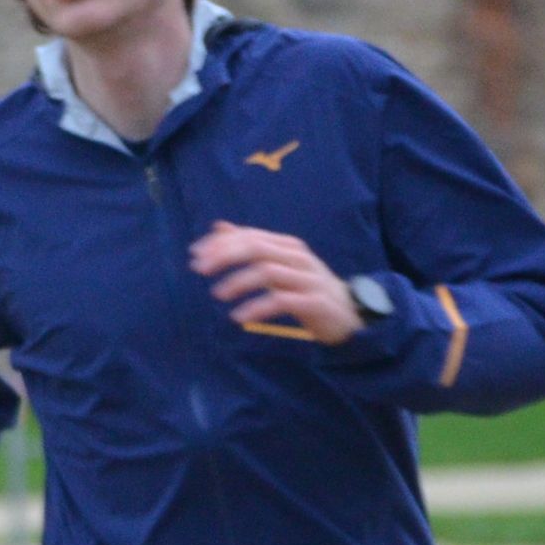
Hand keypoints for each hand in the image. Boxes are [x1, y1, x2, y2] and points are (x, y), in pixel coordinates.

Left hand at [191, 223, 361, 344]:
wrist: (350, 314)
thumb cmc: (306, 288)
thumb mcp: (279, 264)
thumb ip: (250, 245)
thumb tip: (217, 227)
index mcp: (288, 246)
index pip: (250, 236)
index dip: (220, 243)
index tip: (194, 254)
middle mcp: (298, 258)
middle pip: (257, 247)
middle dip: (225, 255)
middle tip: (199, 269)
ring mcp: (308, 279)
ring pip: (268, 272)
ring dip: (238, 282)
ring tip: (217, 294)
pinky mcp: (315, 302)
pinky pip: (281, 301)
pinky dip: (257, 307)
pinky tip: (239, 317)